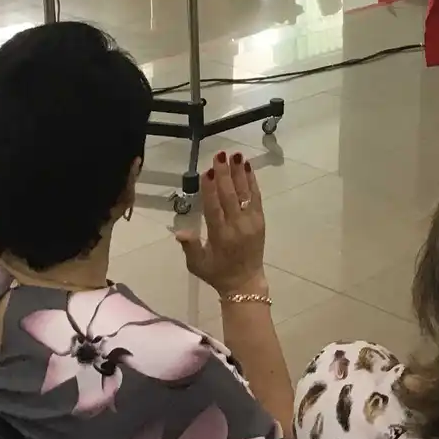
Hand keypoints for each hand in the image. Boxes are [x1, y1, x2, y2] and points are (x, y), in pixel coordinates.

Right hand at [176, 152, 266, 297]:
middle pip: (230, 196)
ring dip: (239, 173)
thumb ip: (189, 247)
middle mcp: (236, 227)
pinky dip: (252, 181)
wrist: (245, 282)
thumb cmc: (216, 272)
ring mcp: (251, 222)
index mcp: (219, 236)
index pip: (214, 209)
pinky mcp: (260, 221)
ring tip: (235, 155)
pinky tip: (247, 167)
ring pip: (245, 193)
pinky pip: (257, 198)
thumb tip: (178, 232)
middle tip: (219, 155)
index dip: (210, 190)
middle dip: (224, 174)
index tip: (207, 172)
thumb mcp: (197, 264)